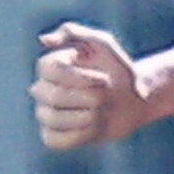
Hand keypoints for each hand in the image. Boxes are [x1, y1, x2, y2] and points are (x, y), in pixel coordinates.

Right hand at [32, 24, 139, 151]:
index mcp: (50, 66)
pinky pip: (56, 140)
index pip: (49, 70)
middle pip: (53, 96)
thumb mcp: (103, 44)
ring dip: (87, 117)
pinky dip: (80, 135)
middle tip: (106, 96)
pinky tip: (94, 126)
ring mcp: (45, 114)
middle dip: (88, 98)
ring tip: (101, 111)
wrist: (132, 100)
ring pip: (53, 119)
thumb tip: (42, 40)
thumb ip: (74, 33)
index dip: (79, 78)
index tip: (105, 79)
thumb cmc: (117, 70)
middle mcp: (42, 90)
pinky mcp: (52, 137)